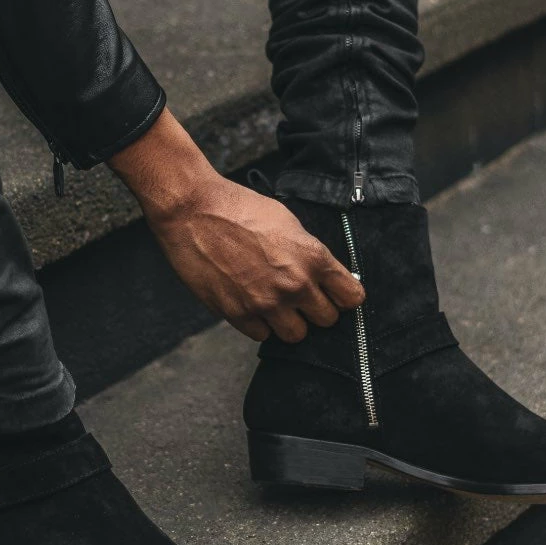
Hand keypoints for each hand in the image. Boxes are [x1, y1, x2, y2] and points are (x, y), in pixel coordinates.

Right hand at [145, 177, 364, 341]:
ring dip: (288, 322)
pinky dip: (259, 324)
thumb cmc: (239, 209)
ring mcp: (266, 303)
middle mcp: (295, 284)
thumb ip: (309, 253)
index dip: (343, 296)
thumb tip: (323, 275)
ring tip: (275, 304)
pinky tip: (250, 303)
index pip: (352, 297)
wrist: (193, 211)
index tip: (334, 294)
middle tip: (300, 298)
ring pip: (296, 335)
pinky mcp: (238, 314)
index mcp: (313, 257)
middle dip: (316, 310)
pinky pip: (262, 336)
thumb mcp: (288, 222)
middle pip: (327, 320)